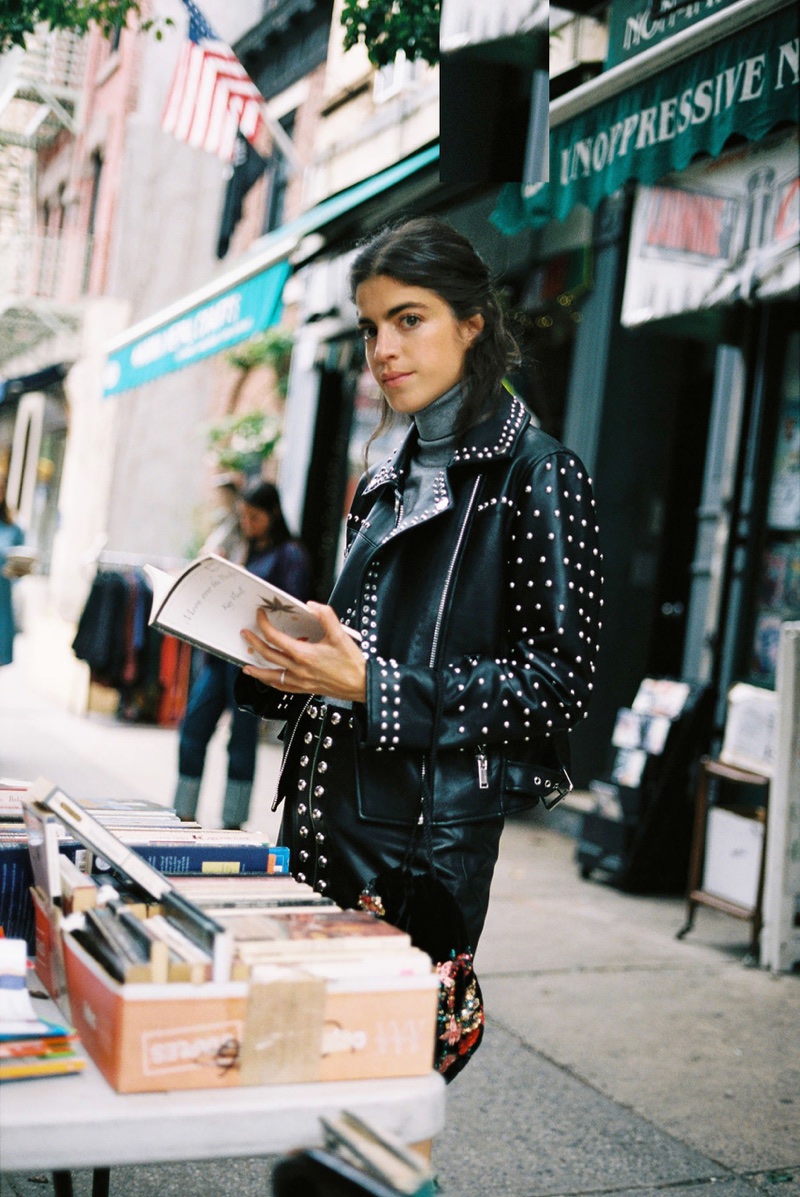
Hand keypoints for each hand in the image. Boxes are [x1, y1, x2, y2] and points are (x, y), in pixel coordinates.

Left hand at [241, 603, 366, 702]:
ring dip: (256, 670)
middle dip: (254, 643)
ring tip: (246, 665)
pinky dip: (271, 682)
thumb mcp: (340, 634)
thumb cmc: (352, 663)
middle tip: (246, 635)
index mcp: (304, 654)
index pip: (276, 638)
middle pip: (268, 655)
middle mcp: (298, 669)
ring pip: (271, 676)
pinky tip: (268, 680)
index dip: (264, 625)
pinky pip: (282, 686)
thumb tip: (312, 605)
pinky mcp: (305, 689)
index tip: (260, 617)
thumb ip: (326, 616)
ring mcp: (300, 681)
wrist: (361, 684)